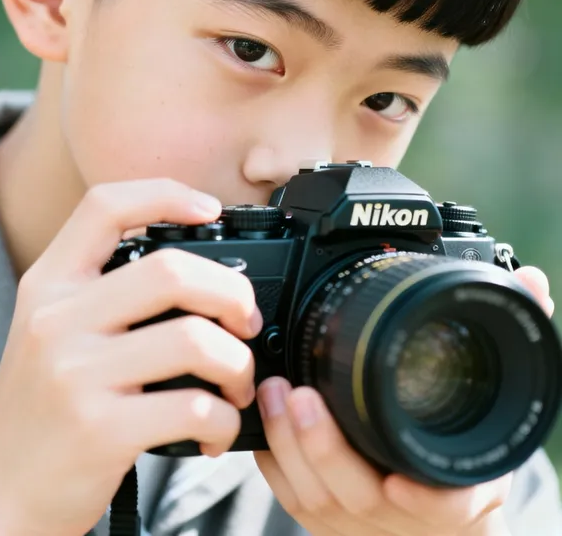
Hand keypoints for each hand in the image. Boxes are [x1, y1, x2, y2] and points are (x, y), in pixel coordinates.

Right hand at [0, 179, 261, 535]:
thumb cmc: (37, 409)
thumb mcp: (48, 330)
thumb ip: (101, 293)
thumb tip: (195, 273)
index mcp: (48, 285)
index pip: (104, 206)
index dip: (165, 193)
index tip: (209, 209)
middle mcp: (56, 319)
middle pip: (171, 270)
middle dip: (232, 292)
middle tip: (245, 319)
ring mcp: (76, 374)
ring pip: (194, 339)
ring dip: (238, 364)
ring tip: (236, 384)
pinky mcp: (99, 430)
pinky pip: (194, 408)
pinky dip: (223, 420)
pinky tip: (214, 430)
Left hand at [255, 266, 553, 535]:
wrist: (435, 519)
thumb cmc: (461, 453)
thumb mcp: (496, 406)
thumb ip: (513, 337)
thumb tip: (531, 279)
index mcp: (452, 490)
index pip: (446, 504)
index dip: (426, 497)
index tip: (400, 479)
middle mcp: (401, 511)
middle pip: (360, 496)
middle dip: (325, 447)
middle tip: (299, 395)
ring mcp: (356, 519)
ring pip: (314, 497)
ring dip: (287, 443)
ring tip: (273, 391)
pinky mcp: (319, 515)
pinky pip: (288, 494)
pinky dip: (272, 458)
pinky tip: (260, 418)